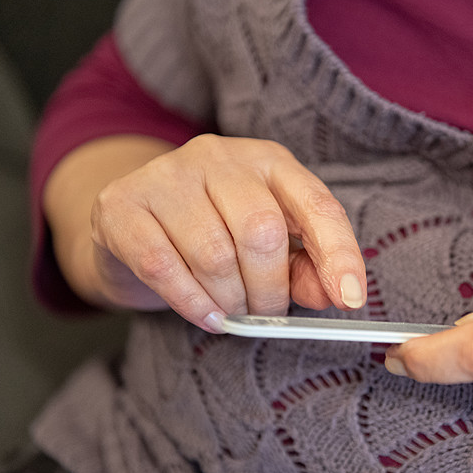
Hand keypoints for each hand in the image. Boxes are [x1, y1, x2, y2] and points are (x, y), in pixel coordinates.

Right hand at [48, 134, 365, 331]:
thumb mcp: (269, 247)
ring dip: (231, 300)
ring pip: (214, 253)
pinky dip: (192, 303)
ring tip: (232, 311)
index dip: (338, 254)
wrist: (130, 222)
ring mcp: (166, 175)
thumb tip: (333, 294)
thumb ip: (305, 268)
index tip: (351, 299)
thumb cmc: (213, 234)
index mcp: (269, 162)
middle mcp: (219, 157)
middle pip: (261, 231)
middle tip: (266, 314)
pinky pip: (163, 267)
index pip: (316, 205)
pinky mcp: (121, 205)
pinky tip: (206, 315)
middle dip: (270, 290)